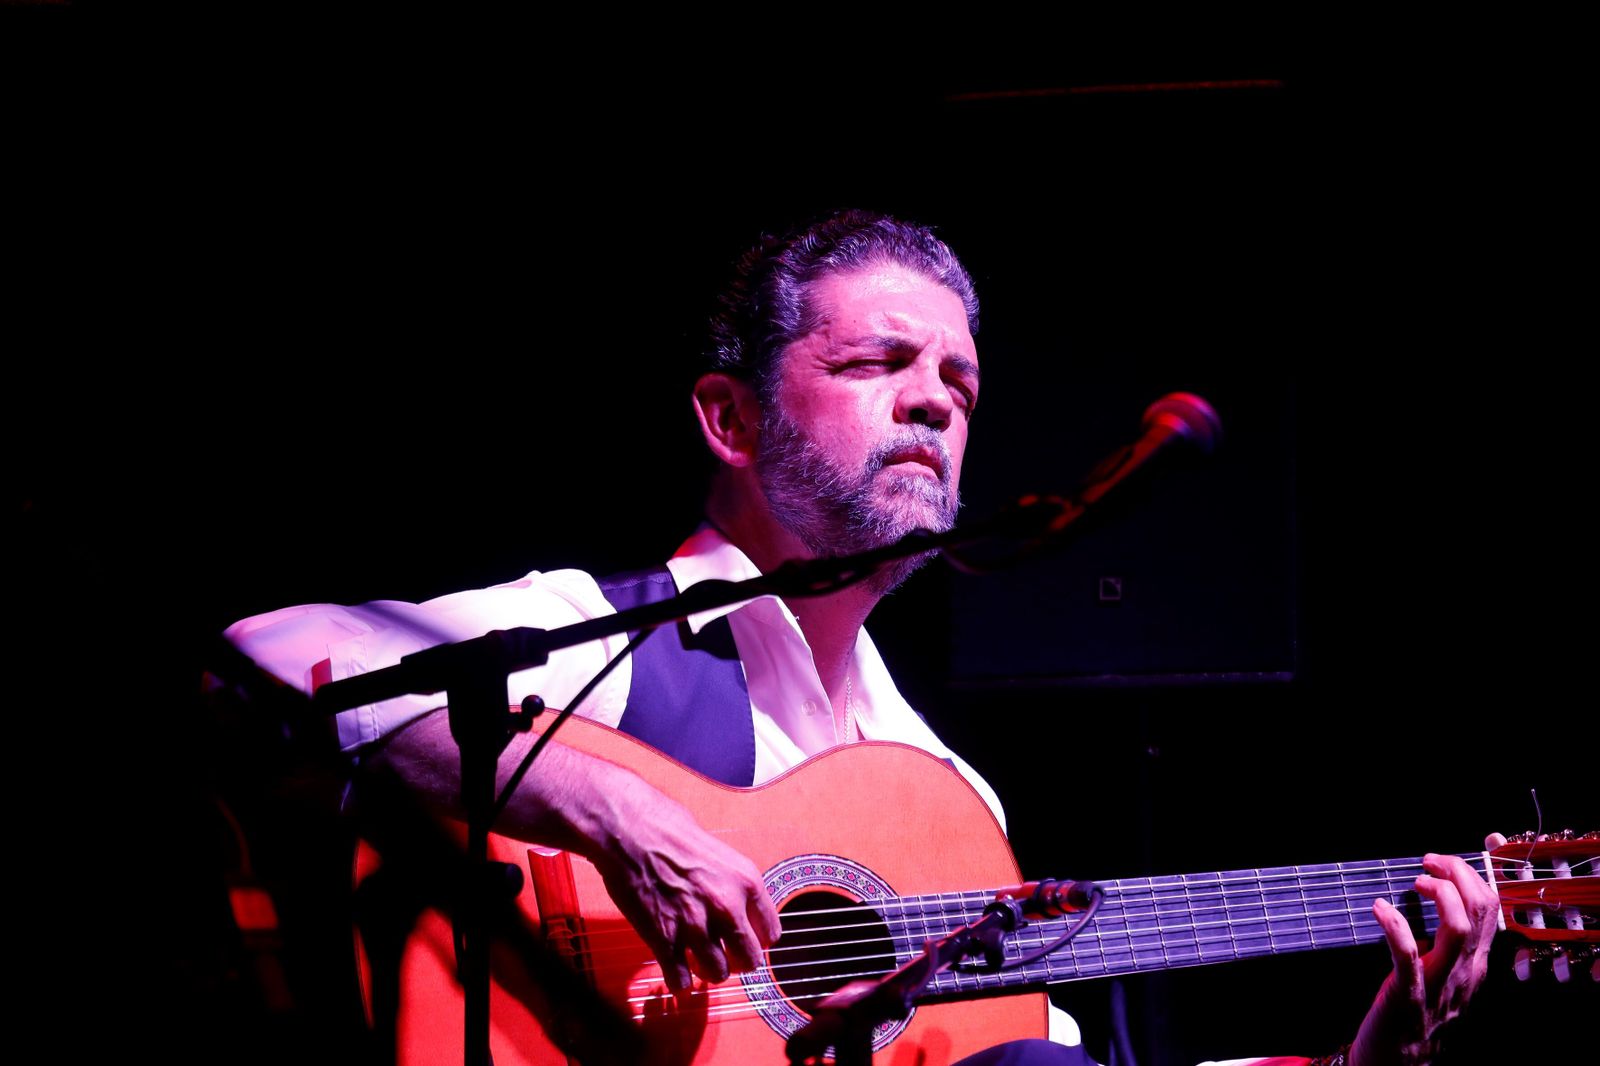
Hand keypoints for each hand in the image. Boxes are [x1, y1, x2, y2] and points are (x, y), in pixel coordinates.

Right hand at [593, 776, 782, 992]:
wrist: (630, 829)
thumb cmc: (669, 830)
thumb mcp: (719, 852)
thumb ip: (733, 885)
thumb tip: (739, 908)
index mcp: (745, 882)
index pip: (770, 933)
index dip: (757, 940)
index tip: (746, 941)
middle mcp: (726, 906)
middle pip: (749, 960)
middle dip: (737, 962)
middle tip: (724, 955)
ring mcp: (695, 925)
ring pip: (717, 973)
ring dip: (708, 971)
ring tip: (698, 962)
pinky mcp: (663, 938)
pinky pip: (680, 979)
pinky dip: (679, 981)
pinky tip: (677, 971)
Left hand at [1349, 833, 1504, 1065]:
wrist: (1400, 1062)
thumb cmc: (1416, 1012)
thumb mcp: (1444, 975)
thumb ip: (1449, 944)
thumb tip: (1441, 899)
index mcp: (1474, 964)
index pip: (1491, 909)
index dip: (1472, 874)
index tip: (1443, 861)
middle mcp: (1465, 972)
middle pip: (1481, 910)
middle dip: (1458, 874)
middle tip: (1429, 862)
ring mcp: (1439, 984)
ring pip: (1459, 929)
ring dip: (1440, 894)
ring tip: (1416, 881)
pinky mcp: (1407, 995)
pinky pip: (1407, 954)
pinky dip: (1394, 925)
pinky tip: (1379, 908)